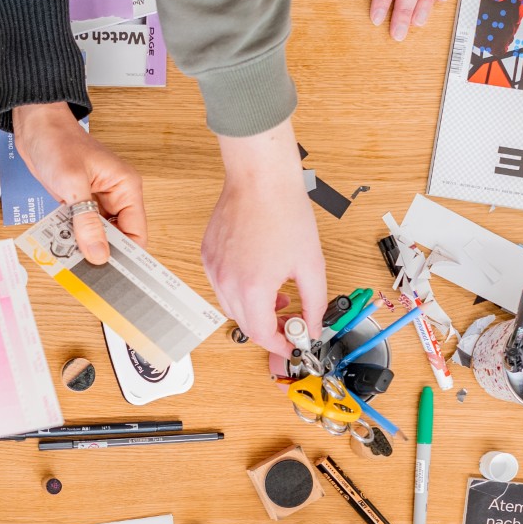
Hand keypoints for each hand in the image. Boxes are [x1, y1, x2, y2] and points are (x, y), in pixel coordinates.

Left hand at [13, 103, 147, 262]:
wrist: (35, 125)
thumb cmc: (57, 142)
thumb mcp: (72, 184)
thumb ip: (85, 222)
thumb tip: (98, 254)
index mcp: (125, 188)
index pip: (136, 232)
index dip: (126, 255)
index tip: (114, 274)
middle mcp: (115, 196)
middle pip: (117, 237)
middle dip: (102, 253)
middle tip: (87, 272)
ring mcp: (96, 201)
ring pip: (97, 235)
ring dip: (84, 246)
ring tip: (70, 259)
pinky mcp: (79, 203)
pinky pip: (80, 228)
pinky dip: (71, 237)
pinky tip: (61, 244)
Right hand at [209, 121, 327, 356]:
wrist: (261, 178)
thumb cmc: (284, 212)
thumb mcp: (311, 265)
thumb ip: (314, 303)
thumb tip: (312, 327)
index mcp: (253, 287)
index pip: (261, 334)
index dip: (279, 345)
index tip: (291, 345)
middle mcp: (227, 281)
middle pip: (245, 324)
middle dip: (268, 328)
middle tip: (289, 322)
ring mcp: (213, 267)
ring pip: (231, 306)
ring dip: (253, 310)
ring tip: (276, 296)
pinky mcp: (208, 254)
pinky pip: (221, 285)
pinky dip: (240, 290)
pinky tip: (259, 276)